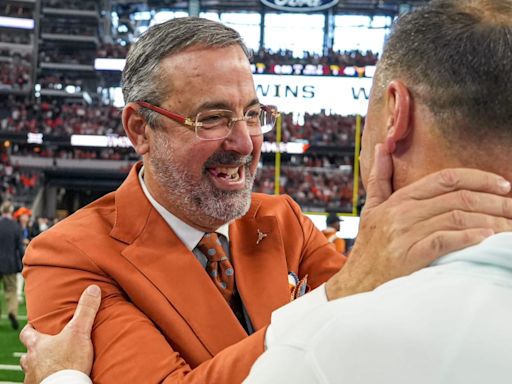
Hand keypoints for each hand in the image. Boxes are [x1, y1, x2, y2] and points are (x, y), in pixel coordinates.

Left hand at [20, 285, 100, 383]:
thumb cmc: (68, 363)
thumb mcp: (80, 332)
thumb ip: (86, 310)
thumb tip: (92, 289)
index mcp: (38, 345)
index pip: (26, 333)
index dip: (30, 328)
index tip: (36, 325)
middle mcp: (31, 361)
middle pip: (27, 353)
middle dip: (36, 349)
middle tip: (48, 346)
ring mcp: (33, 376)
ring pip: (32, 368)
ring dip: (40, 365)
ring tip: (52, 363)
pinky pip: (40, 381)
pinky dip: (46, 378)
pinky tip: (55, 377)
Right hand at [326, 144, 511, 299]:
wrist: (356, 282)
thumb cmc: (369, 246)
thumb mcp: (371, 208)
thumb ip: (379, 177)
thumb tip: (382, 146)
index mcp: (399, 199)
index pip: (445, 178)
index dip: (478, 178)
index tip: (503, 184)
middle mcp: (403, 212)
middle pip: (457, 198)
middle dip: (494, 200)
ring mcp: (405, 234)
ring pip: (456, 218)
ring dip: (489, 220)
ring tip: (509, 226)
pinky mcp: (409, 256)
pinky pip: (445, 240)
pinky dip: (469, 238)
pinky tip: (487, 238)